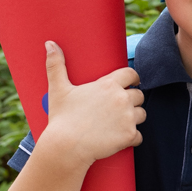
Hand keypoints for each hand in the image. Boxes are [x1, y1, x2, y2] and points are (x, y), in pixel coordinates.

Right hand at [41, 41, 144, 164]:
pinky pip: (139, 136)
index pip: (132, 74)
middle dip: (132, 100)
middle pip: (139, 95)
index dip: (133, 78)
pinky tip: (122, 139)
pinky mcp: (129, 136)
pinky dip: (132, 138)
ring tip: (120, 122)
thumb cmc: (62, 118)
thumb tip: (49, 43)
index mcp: (108, 85)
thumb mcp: (58, 89)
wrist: (67, 147)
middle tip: (120, 107)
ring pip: (141, 115)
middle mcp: (122, 99)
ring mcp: (127, 118)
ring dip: (134, 118)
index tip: (132, 83)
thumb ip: (56, 65)